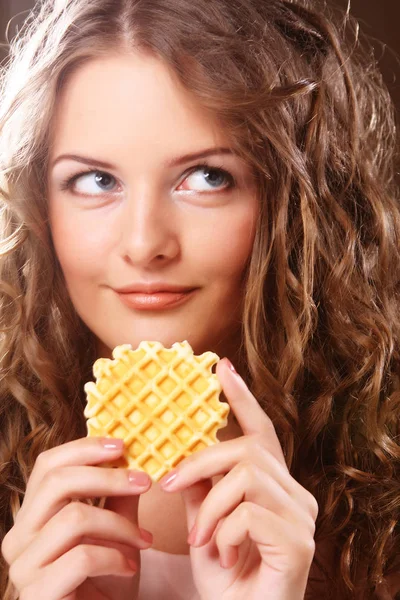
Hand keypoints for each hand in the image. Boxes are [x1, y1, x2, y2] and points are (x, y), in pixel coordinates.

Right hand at [1, 437, 152, 599]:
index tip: (122, 445)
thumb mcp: (116, 531)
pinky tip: (129, 567)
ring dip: (119, 525)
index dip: (84, 449)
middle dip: (107, 477)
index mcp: (33, 516)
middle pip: (57, 482)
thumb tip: (132, 455)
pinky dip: (114, 557)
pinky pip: (82, 557)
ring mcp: (23, 567)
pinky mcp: (36, 594)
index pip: (47, 465)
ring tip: (144, 539)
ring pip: (74, 517)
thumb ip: (118, 496)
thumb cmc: (107, 581)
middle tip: (144, 481)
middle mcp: (19, 537)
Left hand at [159, 359, 317, 599]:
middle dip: (201, 462)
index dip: (242, 398)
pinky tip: (222, 554)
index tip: (222, 368)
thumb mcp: (203, 525)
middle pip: (247, 449)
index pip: (261, 432)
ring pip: (246, 475)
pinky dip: (223, 532)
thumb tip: (180, 455)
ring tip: (200, 538)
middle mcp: (296, 494)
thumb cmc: (225, 580)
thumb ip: (199, 488)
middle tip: (169, 484)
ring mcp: (302, 517)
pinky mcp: (299, 542)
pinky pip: (249, 513)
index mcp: (275, 486)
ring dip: (210, 506)